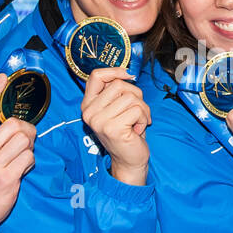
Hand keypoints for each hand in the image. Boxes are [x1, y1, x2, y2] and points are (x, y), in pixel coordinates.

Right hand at [0, 73, 36, 232]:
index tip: (2, 78)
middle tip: (26, 139)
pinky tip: (21, 169)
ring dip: (29, 148)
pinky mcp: (7, 178)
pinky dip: (29, 162)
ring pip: (24, 140)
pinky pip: (28, 158)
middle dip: (26, 130)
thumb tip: (10, 124)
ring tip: (21, 157)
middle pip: (13, 125)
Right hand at [81, 67, 150, 185]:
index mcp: (88, 105)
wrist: (129, 160)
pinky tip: (137, 130)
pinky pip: (137, 110)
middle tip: (138, 112)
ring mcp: (99, 121)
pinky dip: (144, 119)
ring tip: (138, 122)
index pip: (95, 76)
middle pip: (118, 85)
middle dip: (136, 95)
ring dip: (142, 109)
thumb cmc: (127, 132)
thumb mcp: (117, 108)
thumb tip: (126, 73)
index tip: (128, 75)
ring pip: (130, 97)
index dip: (114, 71)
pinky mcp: (113, 128)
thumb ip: (116, 92)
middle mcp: (89, 112)